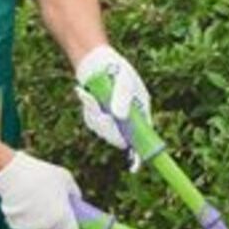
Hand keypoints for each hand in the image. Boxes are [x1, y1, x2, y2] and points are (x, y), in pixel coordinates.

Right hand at [0, 151, 81, 228]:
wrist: (14, 175)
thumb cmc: (42, 175)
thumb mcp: (65, 178)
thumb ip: (74, 192)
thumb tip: (76, 200)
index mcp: (63, 217)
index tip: (74, 225)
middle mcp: (49, 227)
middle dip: (59, 226)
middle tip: (56, 211)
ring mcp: (32, 228)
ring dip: (43, 222)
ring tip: (39, 202)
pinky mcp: (18, 227)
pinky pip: (27, 227)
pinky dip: (29, 220)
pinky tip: (26, 204)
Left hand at [75, 45, 151, 169]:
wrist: (98, 62)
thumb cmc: (117, 71)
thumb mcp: (124, 82)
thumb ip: (123, 99)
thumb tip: (119, 117)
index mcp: (140, 115)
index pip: (142, 141)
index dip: (139, 156)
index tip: (134, 166)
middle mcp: (127, 121)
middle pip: (119, 140)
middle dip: (109, 130)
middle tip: (102, 113)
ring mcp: (112, 120)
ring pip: (103, 131)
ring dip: (96, 116)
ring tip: (92, 95)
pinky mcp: (98, 117)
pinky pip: (92, 122)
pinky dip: (88, 110)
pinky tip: (86, 94)